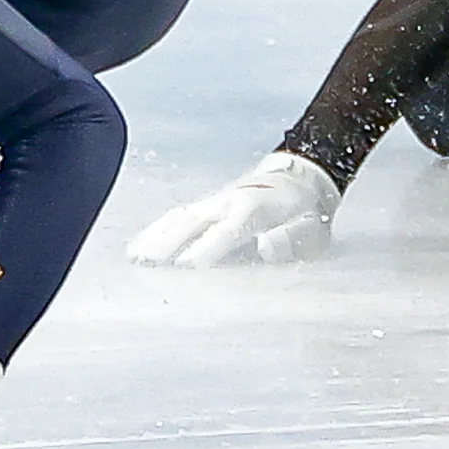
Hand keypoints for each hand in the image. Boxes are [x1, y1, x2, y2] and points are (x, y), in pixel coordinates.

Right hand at [125, 151, 340, 266]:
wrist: (301, 182)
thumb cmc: (306, 216)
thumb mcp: (313, 230)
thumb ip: (292, 239)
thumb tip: (267, 247)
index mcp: (256, 209)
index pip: (227, 231)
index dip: (208, 247)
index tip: (188, 266)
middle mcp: (228, 202)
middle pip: (193, 222)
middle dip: (170, 243)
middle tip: (148, 266)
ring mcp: (213, 202)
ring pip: (179, 218)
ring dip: (156, 238)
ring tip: (135, 259)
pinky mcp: (205, 206)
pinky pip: (175, 217)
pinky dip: (155, 232)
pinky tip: (138, 248)